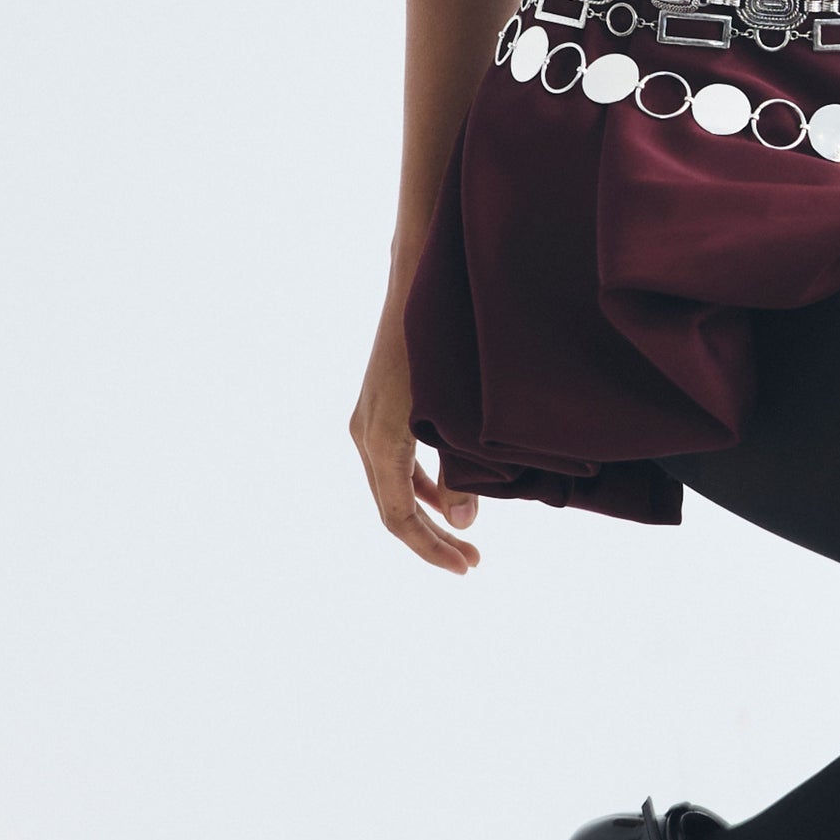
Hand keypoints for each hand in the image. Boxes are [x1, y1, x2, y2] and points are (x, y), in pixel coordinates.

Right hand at [350, 279, 481, 573]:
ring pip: (393, 484)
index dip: (432, 548)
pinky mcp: (380, 403)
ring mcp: (370, 416)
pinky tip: (450, 488)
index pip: (400, 517)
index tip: (468, 566)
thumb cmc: (447, 338)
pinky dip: (421, 481)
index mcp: (381, 438)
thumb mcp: (459, 410)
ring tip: (467, 530)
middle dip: (433, 537)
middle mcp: (366, 432)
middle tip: (473, 559)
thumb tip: (465, 521)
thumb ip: (463, 469)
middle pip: (394, 506)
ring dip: (429, 510)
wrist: (421, 274)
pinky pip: (395, 459)